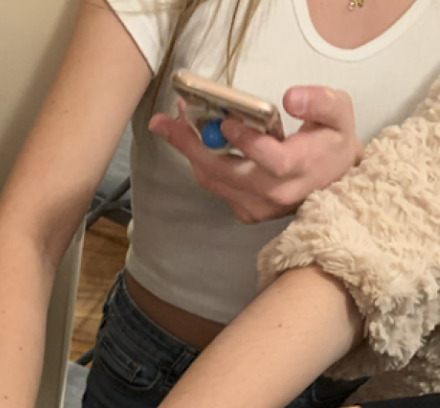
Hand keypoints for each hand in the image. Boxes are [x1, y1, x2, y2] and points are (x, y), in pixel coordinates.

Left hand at [149, 87, 361, 223]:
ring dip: (190, 151)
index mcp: (299, 168)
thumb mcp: (339, 113)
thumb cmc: (333, 142)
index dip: (245, 140)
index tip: (225, 120)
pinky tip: (195, 140)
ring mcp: (257, 207)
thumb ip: (319, 101)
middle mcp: (274, 194)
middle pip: (224, 172)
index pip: (268, 158)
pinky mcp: (246, 212)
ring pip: (213, 180)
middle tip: (165, 121)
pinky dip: (202, 163)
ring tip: (173, 122)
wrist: (334, 182)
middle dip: (191, 144)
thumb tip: (290, 97)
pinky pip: (216, 186)